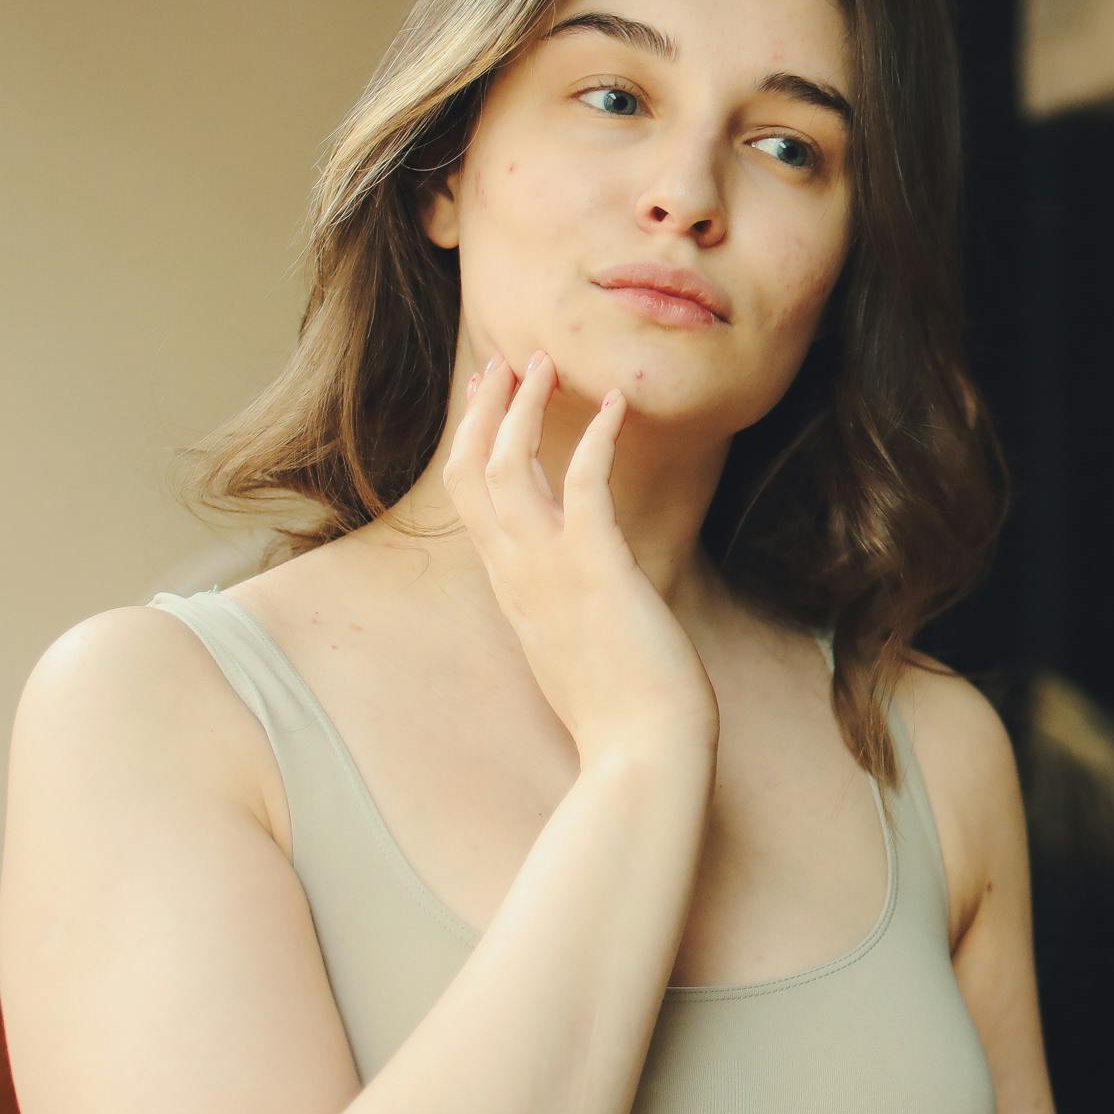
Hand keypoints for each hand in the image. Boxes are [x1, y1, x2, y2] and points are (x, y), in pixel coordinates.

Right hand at [442, 350, 718, 763]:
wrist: (641, 754)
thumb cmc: (623, 713)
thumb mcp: (576, 652)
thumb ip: (566, 615)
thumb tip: (584, 598)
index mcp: (511, 592)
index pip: (472, 502)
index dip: (474, 442)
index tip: (487, 399)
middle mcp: (516, 575)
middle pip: (473, 472)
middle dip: (486, 410)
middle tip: (508, 359)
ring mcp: (549, 571)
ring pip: (509, 467)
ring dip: (526, 407)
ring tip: (547, 361)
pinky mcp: (597, 569)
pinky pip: (584, 485)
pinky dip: (597, 437)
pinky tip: (617, 403)